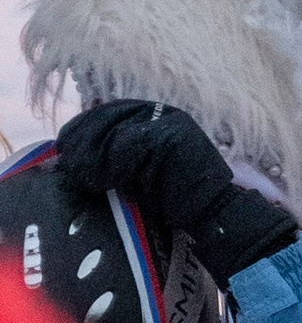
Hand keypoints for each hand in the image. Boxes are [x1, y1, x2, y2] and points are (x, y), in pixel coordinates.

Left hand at [55, 99, 294, 283]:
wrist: (215, 211)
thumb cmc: (179, 197)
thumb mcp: (144, 167)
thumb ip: (121, 153)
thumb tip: (80, 150)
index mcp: (159, 115)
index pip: (110, 110)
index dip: (83, 125)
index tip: (65, 144)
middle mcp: (163, 114)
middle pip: (107, 118)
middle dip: (82, 139)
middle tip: (65, 161)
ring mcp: (168, 125)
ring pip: (113, 134)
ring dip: (89, 156)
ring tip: (77, 175)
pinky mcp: (168, 140)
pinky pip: (125, 149)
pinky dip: (105, 166)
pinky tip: (96, 181)